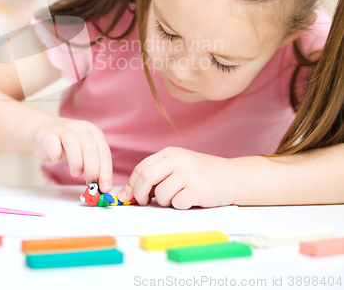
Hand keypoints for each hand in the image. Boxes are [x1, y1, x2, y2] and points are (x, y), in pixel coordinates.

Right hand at [28, 117, 112, 192]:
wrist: (46, 130)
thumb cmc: (68, 145)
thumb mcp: (84, 154)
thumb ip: (93, 166)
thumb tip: (101, 186)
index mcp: (94, 133)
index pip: (104, 153)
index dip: (106, 172)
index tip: (105, 188)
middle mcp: (81, 129)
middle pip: (90, 147)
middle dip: (92, 169)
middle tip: (90, 182)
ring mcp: (64, 130)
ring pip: (73, 143)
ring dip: (76, 162)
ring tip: (75, 173)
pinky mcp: (48, 134)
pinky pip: (52, 142)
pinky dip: (55, 153)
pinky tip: (56, 160)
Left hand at [116, 147, 236, 208]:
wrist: (231, 177)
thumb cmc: (199, 174)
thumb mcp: (177, 167)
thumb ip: (155, 176)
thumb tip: (126, 194)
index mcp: (169, 153)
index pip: (141, 168)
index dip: (131, 184)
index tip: (129, 196)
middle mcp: (178, 160)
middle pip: (146, 177)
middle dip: (139, 194)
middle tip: (143, 202)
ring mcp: (189, 173)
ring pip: (161, 194)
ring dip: (163, 202)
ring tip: (175, 198)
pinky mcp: (198, 189)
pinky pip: (177, 203)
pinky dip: (178, 206)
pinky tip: (188, 200)